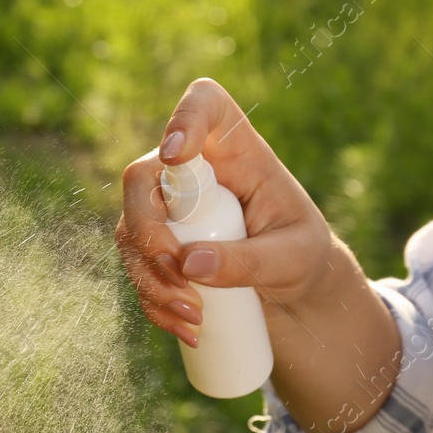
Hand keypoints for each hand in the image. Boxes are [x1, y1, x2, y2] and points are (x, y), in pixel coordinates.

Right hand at [116, 77, 337, 345]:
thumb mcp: (292, 258)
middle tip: (179, 272)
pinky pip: (135, 267)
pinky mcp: (156, 245)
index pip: (205, 105)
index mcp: (237, 149)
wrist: (292, 289)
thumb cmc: (302, 255)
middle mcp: (192, 172)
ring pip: (130, 230)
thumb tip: (189, 264)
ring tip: (195, 317)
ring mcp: (168, 208)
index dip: (184, 118)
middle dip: (150, 230)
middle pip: (142, 178)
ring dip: (151, 278)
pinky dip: (153, 301)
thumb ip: (249, 259)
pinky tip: (184, 327)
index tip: (174, 154)